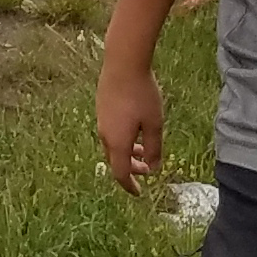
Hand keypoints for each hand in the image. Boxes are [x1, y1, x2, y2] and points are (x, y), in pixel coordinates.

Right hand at [95, 63, 167, 191]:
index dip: (130, 186)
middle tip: (146, 170)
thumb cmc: (142, 94)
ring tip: (143, 148)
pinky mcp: (101, 109)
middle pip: (116, 161)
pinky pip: (110, 133)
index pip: (121, 174)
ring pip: (113, 146)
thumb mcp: (155, 124)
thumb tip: (152, 168)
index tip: (139, 193)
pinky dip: (123, 139)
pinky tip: (135, 129)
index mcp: (118, 143)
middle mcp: (105, 135)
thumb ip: (154, 149)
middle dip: (131, 169)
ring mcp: (101, 121)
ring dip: (128, 152)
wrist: (123, 63)